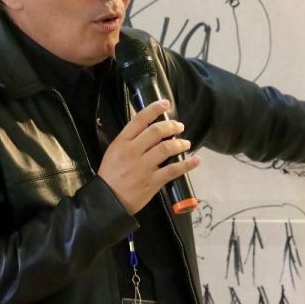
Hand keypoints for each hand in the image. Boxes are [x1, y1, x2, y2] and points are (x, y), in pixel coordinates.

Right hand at [97, 100, 200, 214]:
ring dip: (180, 144)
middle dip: (172, 126)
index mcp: (122, 142)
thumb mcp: (114, 152)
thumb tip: (150, 129)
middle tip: (179, 127)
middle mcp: (133, 152)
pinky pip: (173, 170)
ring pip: (166, 148)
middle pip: (156, 132)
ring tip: (186, 144)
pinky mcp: (152, 181)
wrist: (108, 200)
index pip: (139, 120)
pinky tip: (196, 160)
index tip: (166, 104)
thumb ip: (130, 140)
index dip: (154, 109)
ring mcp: (143, 167)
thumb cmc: (111, 174)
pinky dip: (187, 164)